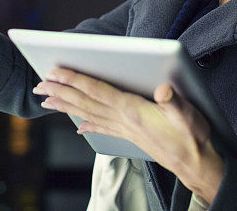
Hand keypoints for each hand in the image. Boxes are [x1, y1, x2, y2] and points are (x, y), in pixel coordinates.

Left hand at [33, 68, 223, 200]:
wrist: (197, 165)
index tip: (55, 72)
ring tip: (47, 100)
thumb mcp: (188, 116)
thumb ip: (174, 102)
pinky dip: (87, 125)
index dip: (75, 80)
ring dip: (66, 105)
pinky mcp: (129, 136)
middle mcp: (123, 120)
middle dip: (61, 92)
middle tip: (39, 84)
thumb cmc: (193, 138)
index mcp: (132, 111)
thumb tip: (162, 89)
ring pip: (88, 114)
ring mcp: (124, 129)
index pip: (97, 91)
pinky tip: (77, 126)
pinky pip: (101, 127)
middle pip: (85, 102)